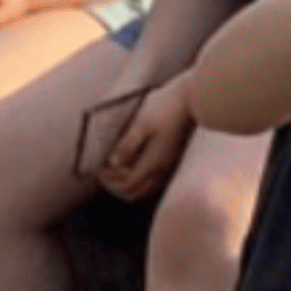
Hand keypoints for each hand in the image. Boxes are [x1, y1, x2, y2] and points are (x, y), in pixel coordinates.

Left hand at [99, 72, 197, 200]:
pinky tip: (133, 162)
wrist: (192, 99)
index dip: (110, 181)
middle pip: (136, 190)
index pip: (127, 184)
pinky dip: (139, 176)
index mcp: (153, 163)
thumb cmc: (165, 108)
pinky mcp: (173, 158)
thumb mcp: (142, 124)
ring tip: (115, 169)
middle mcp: (162, 169)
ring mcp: (169, 165)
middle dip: (117, 185)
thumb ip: (127, 145)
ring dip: (128, 182)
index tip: (98, 170)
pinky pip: (154, 178)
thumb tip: (112, 163)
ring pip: (146, 186)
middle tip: (104, 173)